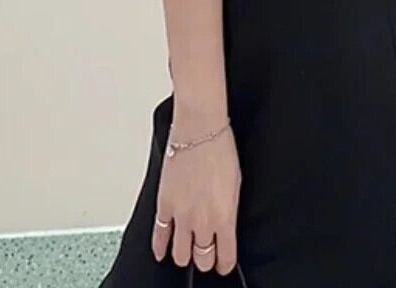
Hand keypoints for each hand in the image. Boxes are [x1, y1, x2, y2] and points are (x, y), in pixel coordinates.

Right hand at [151, 107, 241, 275]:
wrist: (200, 131)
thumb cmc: (221, 150)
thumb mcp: (236, 185)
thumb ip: (229, 211)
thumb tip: (226, 226)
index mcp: (225, 217)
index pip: (225, 257)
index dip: (225, 263)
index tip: (224, 262)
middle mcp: (202, 221)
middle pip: (201, 259)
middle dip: (206, 259)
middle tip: (208, 253)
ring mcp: (180, 215)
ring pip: (180, 254)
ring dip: (185, 254)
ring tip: (189, 248)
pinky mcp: (164, 205)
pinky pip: (159, 236)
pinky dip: (160, 247)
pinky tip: (163, 251)